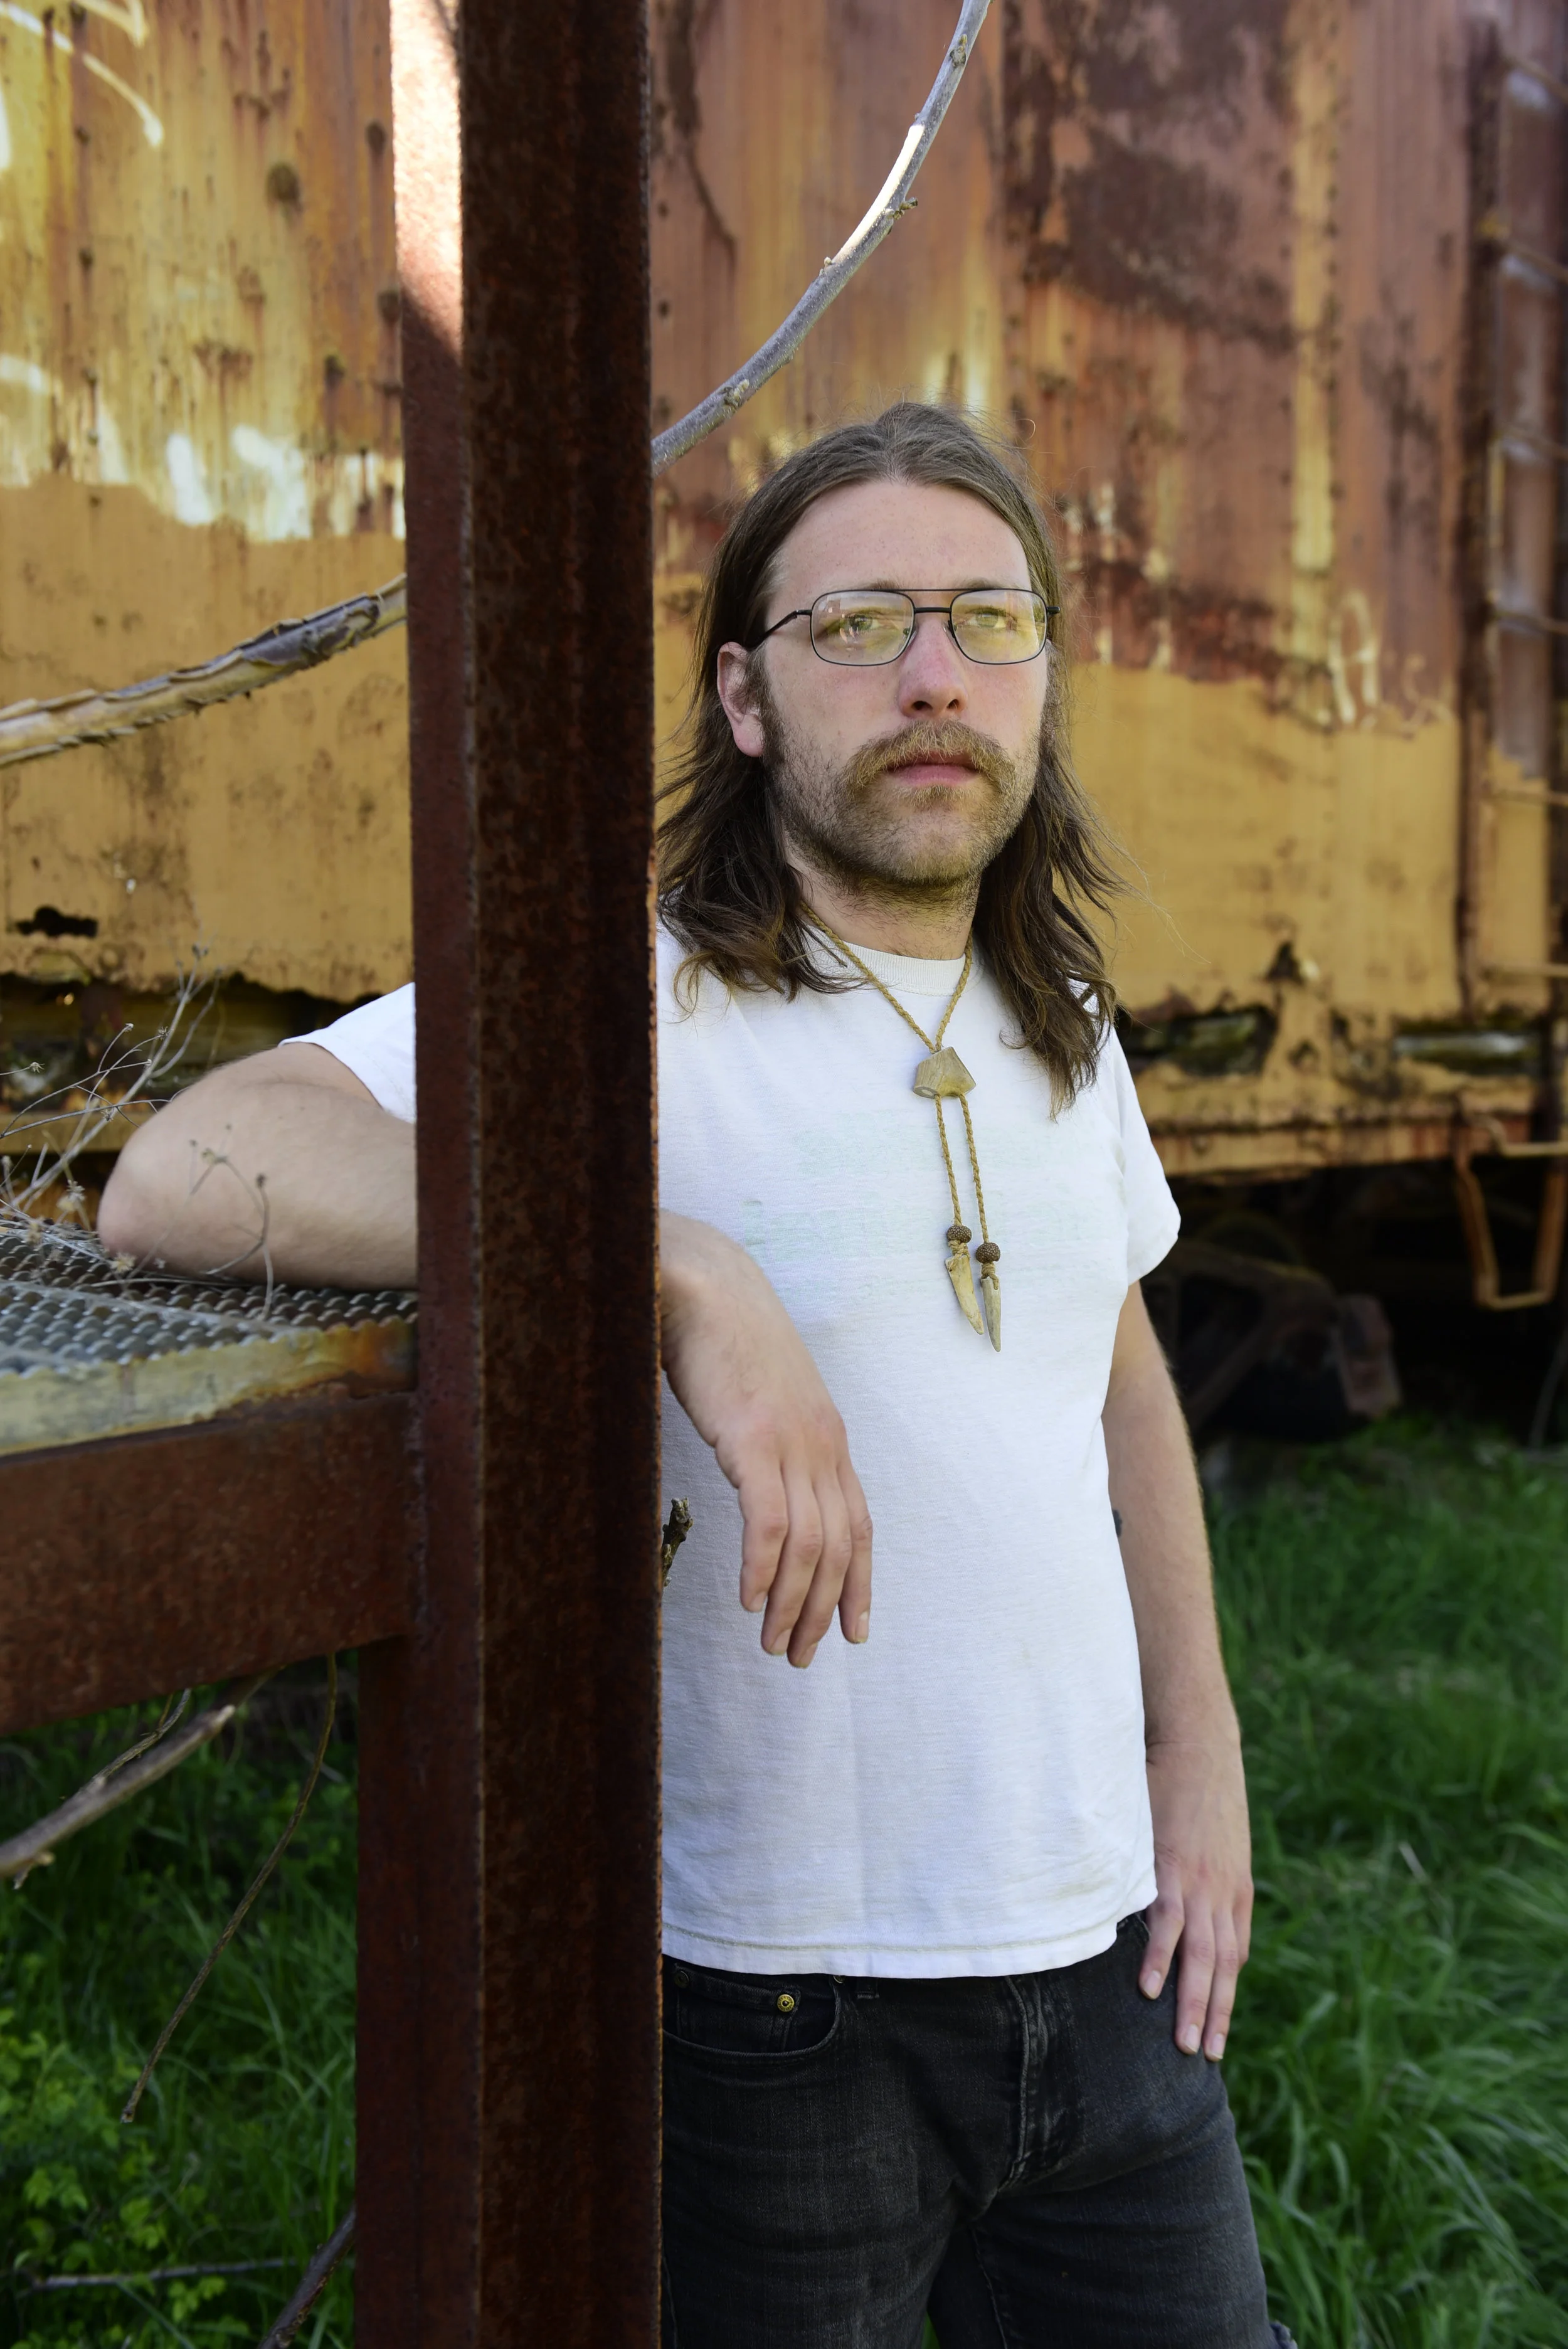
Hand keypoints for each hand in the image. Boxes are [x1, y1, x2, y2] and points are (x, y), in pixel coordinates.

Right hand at [660, 1213, 872, 1666]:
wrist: (705, 1284)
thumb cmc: (724, 1340)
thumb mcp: (764, 1398)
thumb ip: (772, 1441)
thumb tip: (759, 1480)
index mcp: (826, 1437)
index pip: (858, 1524)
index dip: (860, 1583)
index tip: (853, 1632)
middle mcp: (820, 1444)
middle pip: (838, 1547)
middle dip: (823, 1611)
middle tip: (795, 1656)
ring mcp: (791, 1441)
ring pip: (809, 1544)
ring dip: (793, 1604)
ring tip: (772, 1643)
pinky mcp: (753, 1438)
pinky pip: (769, 1521)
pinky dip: (764, 1568)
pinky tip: (749, 1599)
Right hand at [1140, 1732, 1252, 2061]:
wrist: (1199, 1743)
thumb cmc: (1200, 1786)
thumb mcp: (1216, 1836)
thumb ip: (1206, 1870)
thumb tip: (1189, 1896)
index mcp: (1236, 1889)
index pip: (1236, 1955)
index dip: (1227, 1995)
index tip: (1219, 2032)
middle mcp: (1225, 1893)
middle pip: (1224, 1967)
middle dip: (1215, 2015)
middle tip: (1205, 2057)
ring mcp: (1200, 1883)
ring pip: (1201, 1957)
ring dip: (1193, 2003)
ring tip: (1183, 2044)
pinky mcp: (1172, 1867)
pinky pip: (1166, 1923)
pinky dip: (1159, 1958)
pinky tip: (1148, 1989)